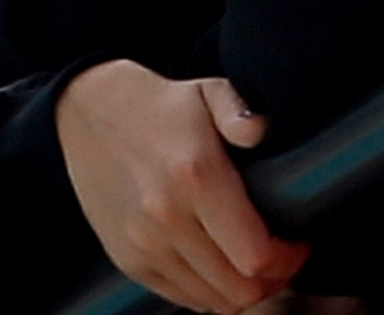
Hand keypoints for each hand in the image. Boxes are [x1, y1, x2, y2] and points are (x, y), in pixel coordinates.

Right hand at [56, 60, 307, 312]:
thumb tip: (260, 131)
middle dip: (271, 280)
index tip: (295, 244)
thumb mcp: (205, 91)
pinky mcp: (126, 257)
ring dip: (239, 290)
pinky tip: (215, 265)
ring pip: (212, 300)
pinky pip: (180, 297)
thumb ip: (240, 109)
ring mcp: (142, 243)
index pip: (256, 255)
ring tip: (248, 262)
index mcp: (195, 176)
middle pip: (239, 290)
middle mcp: (166, 217)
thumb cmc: (158, 105)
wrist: (88, 113)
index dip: (288, 260)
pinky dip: (206, 292)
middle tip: (278, 258)